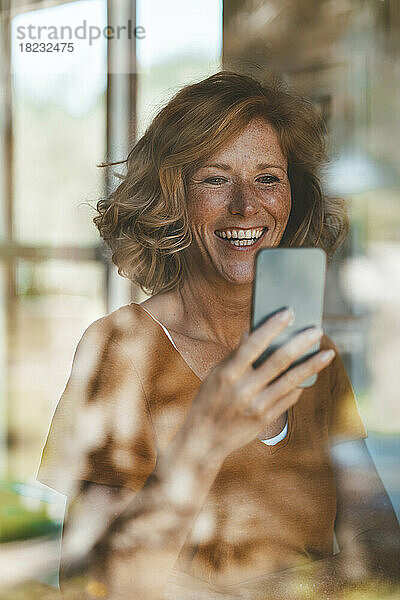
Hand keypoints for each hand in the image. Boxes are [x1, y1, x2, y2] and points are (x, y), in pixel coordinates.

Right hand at [185, 309, 334, 459]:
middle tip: (317, 330)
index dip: (272, 327)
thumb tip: (253, 331)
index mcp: (229, 373)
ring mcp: (257, 406)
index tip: (288, 313)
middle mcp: (244, 389)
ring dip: (312, 365)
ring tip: (328, 353)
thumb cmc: (209, 400)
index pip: (254, 344)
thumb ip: (236, 354)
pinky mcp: (266, 419)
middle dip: (301, 343)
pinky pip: (289, 398)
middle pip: (279, 360)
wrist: (205, 439)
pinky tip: (312, 375)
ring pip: (292, 380)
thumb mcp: (216, 374)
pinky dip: (301, 385)